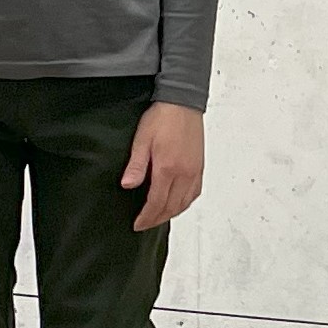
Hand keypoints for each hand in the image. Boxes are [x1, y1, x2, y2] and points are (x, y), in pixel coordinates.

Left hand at [122, 102, 205, 229]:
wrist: (182, 102)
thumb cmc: (162, 117)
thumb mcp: (141, 140)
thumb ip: (136, 165)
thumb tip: (128, 185)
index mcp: (168, 168)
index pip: (157, 202)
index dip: (146, 217)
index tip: (138, 224)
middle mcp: (184, 173)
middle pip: (172, 207)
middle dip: (157, 219)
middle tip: (145, 224)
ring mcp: (194, 171)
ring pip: (185, 203)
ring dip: (171, 213)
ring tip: (158, 217)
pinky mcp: (200, 166)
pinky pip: (194, 193)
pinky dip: (184, 203)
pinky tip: (177, 203)